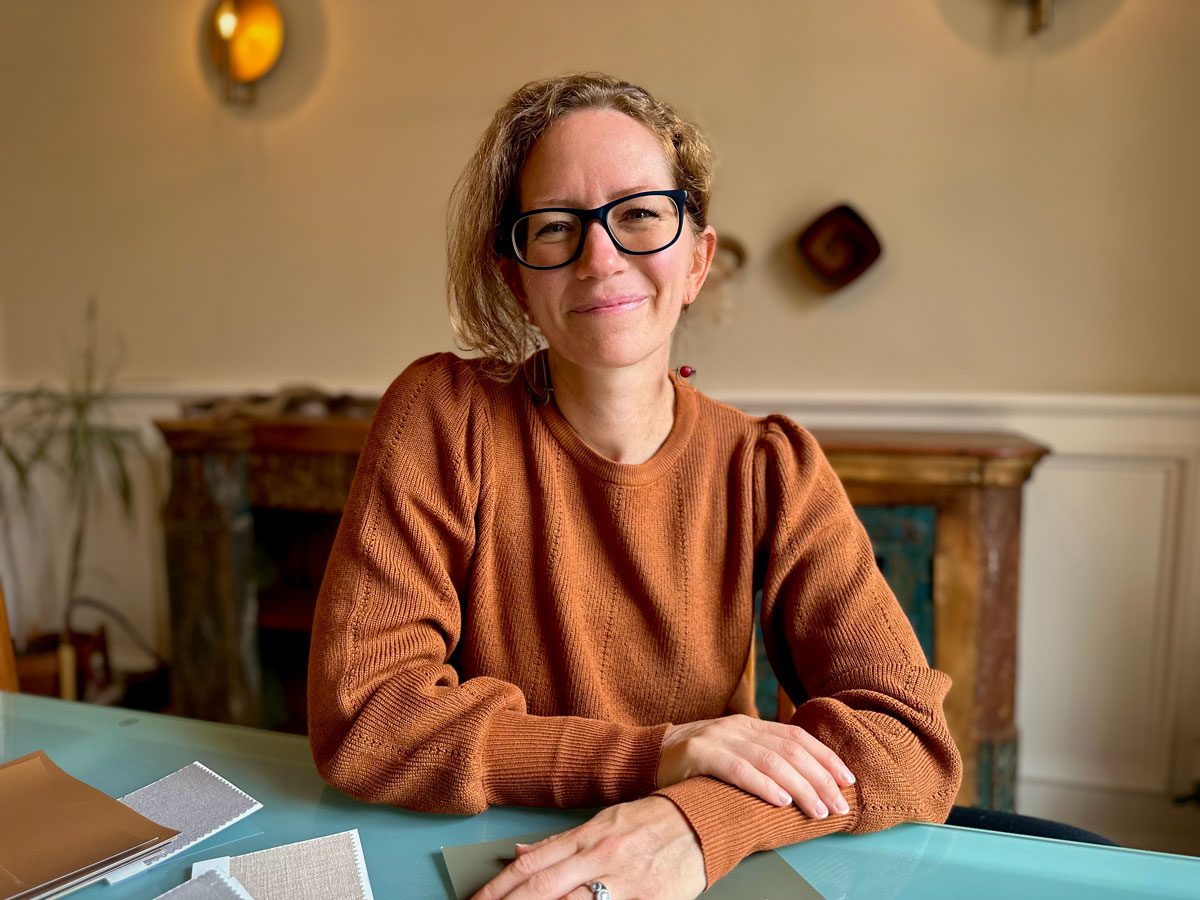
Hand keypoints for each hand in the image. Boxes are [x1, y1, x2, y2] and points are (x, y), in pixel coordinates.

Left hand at [471, 796, 704, 899]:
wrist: (705, 820)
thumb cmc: (654, 820)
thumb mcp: (604, 821)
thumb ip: (562, 842)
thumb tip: (520, 853)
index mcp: (588, 835)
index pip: (532, 864)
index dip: (499, 887)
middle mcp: (601, 856)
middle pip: (542, 889)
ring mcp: (625, 882)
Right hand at [657, 714, 854, 819]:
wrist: (645, 758)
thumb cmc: (694, 766)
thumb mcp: (731, 754)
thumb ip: (761, 759)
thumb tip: (806, 783)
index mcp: (749, 725)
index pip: (797, 737)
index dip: (825, 758)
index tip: (848, 781)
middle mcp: (738, 727)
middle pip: (790, 750)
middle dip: (820, 779)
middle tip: (839, 805)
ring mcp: (718, 738)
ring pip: (770, 760)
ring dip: (800, 788)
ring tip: (818, 810)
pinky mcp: (698, 754)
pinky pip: (737, 769)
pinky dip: (763, 785)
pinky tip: (781, 801)